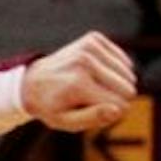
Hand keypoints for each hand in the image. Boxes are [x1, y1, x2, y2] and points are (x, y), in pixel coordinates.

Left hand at [19, 33, 137, 134]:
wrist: (32, 82)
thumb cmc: (52, 107)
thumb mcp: (66, 122)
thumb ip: (92, 118)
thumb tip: (118, 110)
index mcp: (78, 85)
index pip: (119, 103)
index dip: (114, 112)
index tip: (99, 113)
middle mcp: (84, 62)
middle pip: (126, 86)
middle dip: (117, 98)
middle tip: (95, 101)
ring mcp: (89, 47)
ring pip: (127, 72)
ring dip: (116, 83)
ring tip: (93, 87)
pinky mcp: (93, 39)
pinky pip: (122, 58)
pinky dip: (115, 68)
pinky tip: (98, 74)